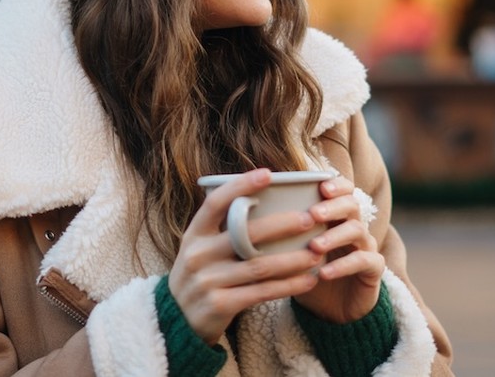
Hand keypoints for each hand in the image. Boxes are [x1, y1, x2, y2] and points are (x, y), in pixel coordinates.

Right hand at [167, 168, 323, 344]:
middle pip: (245, 234)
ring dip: (293, 259)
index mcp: (194, 234)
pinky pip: (262, 292)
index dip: (241, 185)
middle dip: (282, 224)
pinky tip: (308, 280)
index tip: (268, 174)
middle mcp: (198, 254)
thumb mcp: (201, 248)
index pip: (216, 203)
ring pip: (260, 265)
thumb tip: (264, 199)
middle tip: (309, 218)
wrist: (177, 321)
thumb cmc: (202, 275)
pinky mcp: (221, 304)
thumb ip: (224, 229)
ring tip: (317, 252)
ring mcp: (208, 280)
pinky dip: (288, 286)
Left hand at [291, 176, 383, 323]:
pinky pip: (364, 260)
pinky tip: (324, 272)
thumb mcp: (292, 251)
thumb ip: (280, 231)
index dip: (336, 185)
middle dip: (333, 207)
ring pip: (357, 230)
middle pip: (352, 205)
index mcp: (336, 217)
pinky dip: (343, 265)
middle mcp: (354, 226)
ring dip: (334, 236)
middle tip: (314, 214)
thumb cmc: (306, 272)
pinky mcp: (373, 269)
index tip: (321, 186)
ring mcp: (366, 246)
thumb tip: (247, 211)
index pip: (343, 190)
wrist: (329, 311)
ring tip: (314, 246)